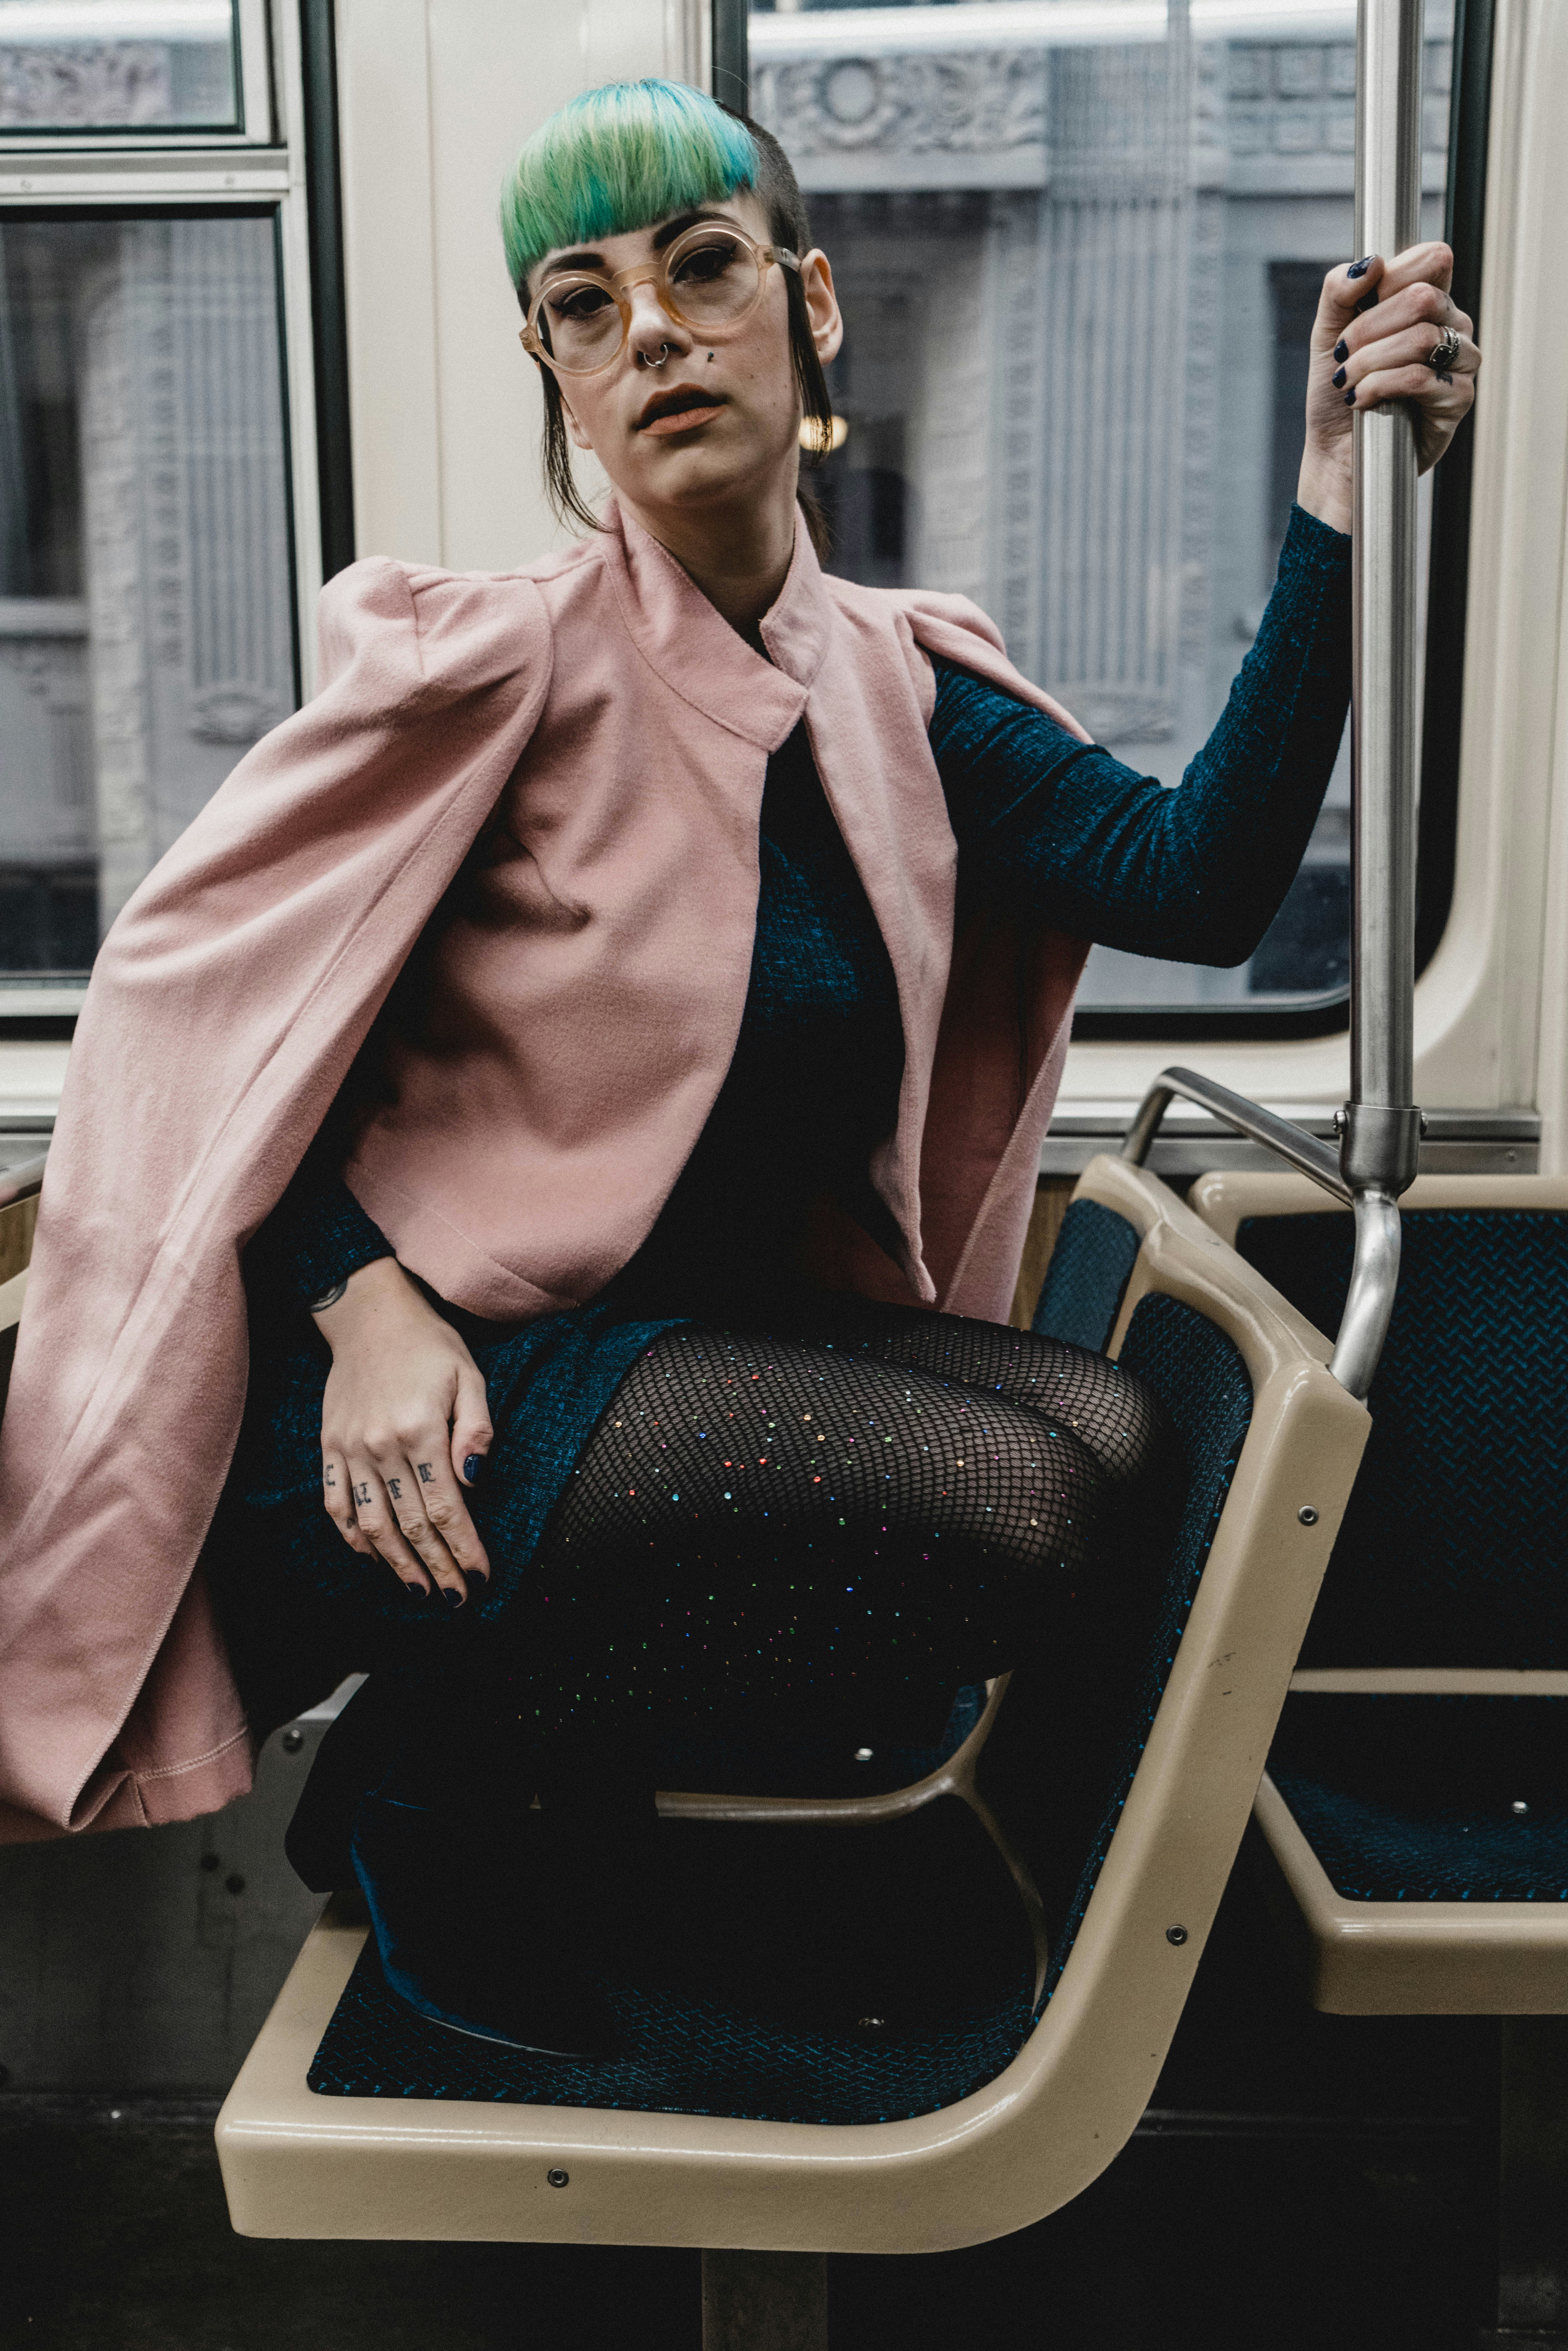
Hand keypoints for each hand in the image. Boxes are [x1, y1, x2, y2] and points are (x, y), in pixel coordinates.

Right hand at [315, 1255, 492, 1600]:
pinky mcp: (330, 1447)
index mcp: (421, 1431)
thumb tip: (476, 1481)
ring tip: (420, 1589)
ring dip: (397, 1563)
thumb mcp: (468, 1377)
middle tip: (456, 1599)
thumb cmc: (429, 1347)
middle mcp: (382, 1446)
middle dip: (437, 1567)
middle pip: (412, 1524)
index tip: (481, 1577)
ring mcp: (351, 1449)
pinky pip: (337, 1502)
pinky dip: (353, 1535)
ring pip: (373, 1523)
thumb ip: (475, 1430)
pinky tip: (372, 1556)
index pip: (447, 1507)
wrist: (370, 1317)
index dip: (464, 1548)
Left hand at [1296, 243, 1479, 533]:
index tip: (1358, 311)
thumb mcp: (1327, 333)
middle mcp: (1452, 325)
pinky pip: (1421, 377)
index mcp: (1429, 300)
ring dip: (1370, 361)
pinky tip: (1362, 401)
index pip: (1433, 259)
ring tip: (1348, 383)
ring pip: (1422, 338)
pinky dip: (1380, 387)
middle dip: (1368, 329)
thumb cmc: (1337, 390)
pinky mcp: (1458, 400)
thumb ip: (1340, 290)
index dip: (1390, 279)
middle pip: (1422, 298)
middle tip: (1343, 357)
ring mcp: (1460, 362)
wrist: (1335, 452)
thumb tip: (1371, 261)